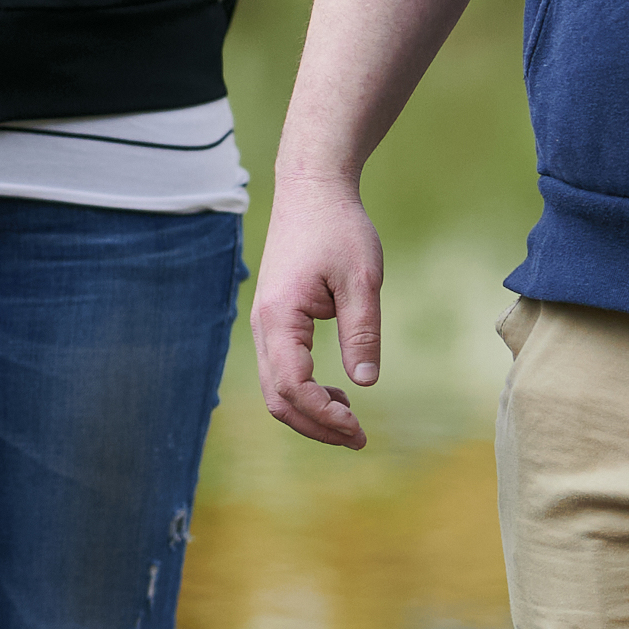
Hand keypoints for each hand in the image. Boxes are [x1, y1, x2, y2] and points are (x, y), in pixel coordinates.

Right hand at [247, 191, 386, 448]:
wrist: (311, 189)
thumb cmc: (338, 228)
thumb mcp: (362, 279)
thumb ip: (362, 332)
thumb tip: (365, 384)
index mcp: (280, 317)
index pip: (291, 386)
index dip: (323, 417)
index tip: (359, 430)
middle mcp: (263, 325)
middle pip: (276, 397)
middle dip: (315, 425)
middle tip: (359, 439)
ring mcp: (264, 323)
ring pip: (275, 387)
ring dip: (309, 411)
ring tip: (351, 421)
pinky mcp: (274, 320)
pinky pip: (280, 369)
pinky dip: (304, 391)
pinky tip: (338, 392)